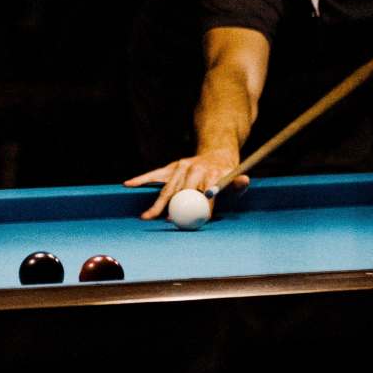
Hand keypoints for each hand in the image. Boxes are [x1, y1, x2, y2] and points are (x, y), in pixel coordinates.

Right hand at [123, 154, 250, 220]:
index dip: (204, 204)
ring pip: (167, 187)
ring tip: (147, 216)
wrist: (216, 152)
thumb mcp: (236, 177)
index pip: (207, 190)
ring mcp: (181, 166)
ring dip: (157, 203)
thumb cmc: (226, 173)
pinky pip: (155, 174)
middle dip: (174, 206)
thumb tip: (243, 181)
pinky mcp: (172, 167)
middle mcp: (194, 168)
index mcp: (211, 172)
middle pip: (182, 190)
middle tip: (167, 220)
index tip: (200, 218)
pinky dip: (142, 178)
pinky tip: (129, 184)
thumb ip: (239, 183)